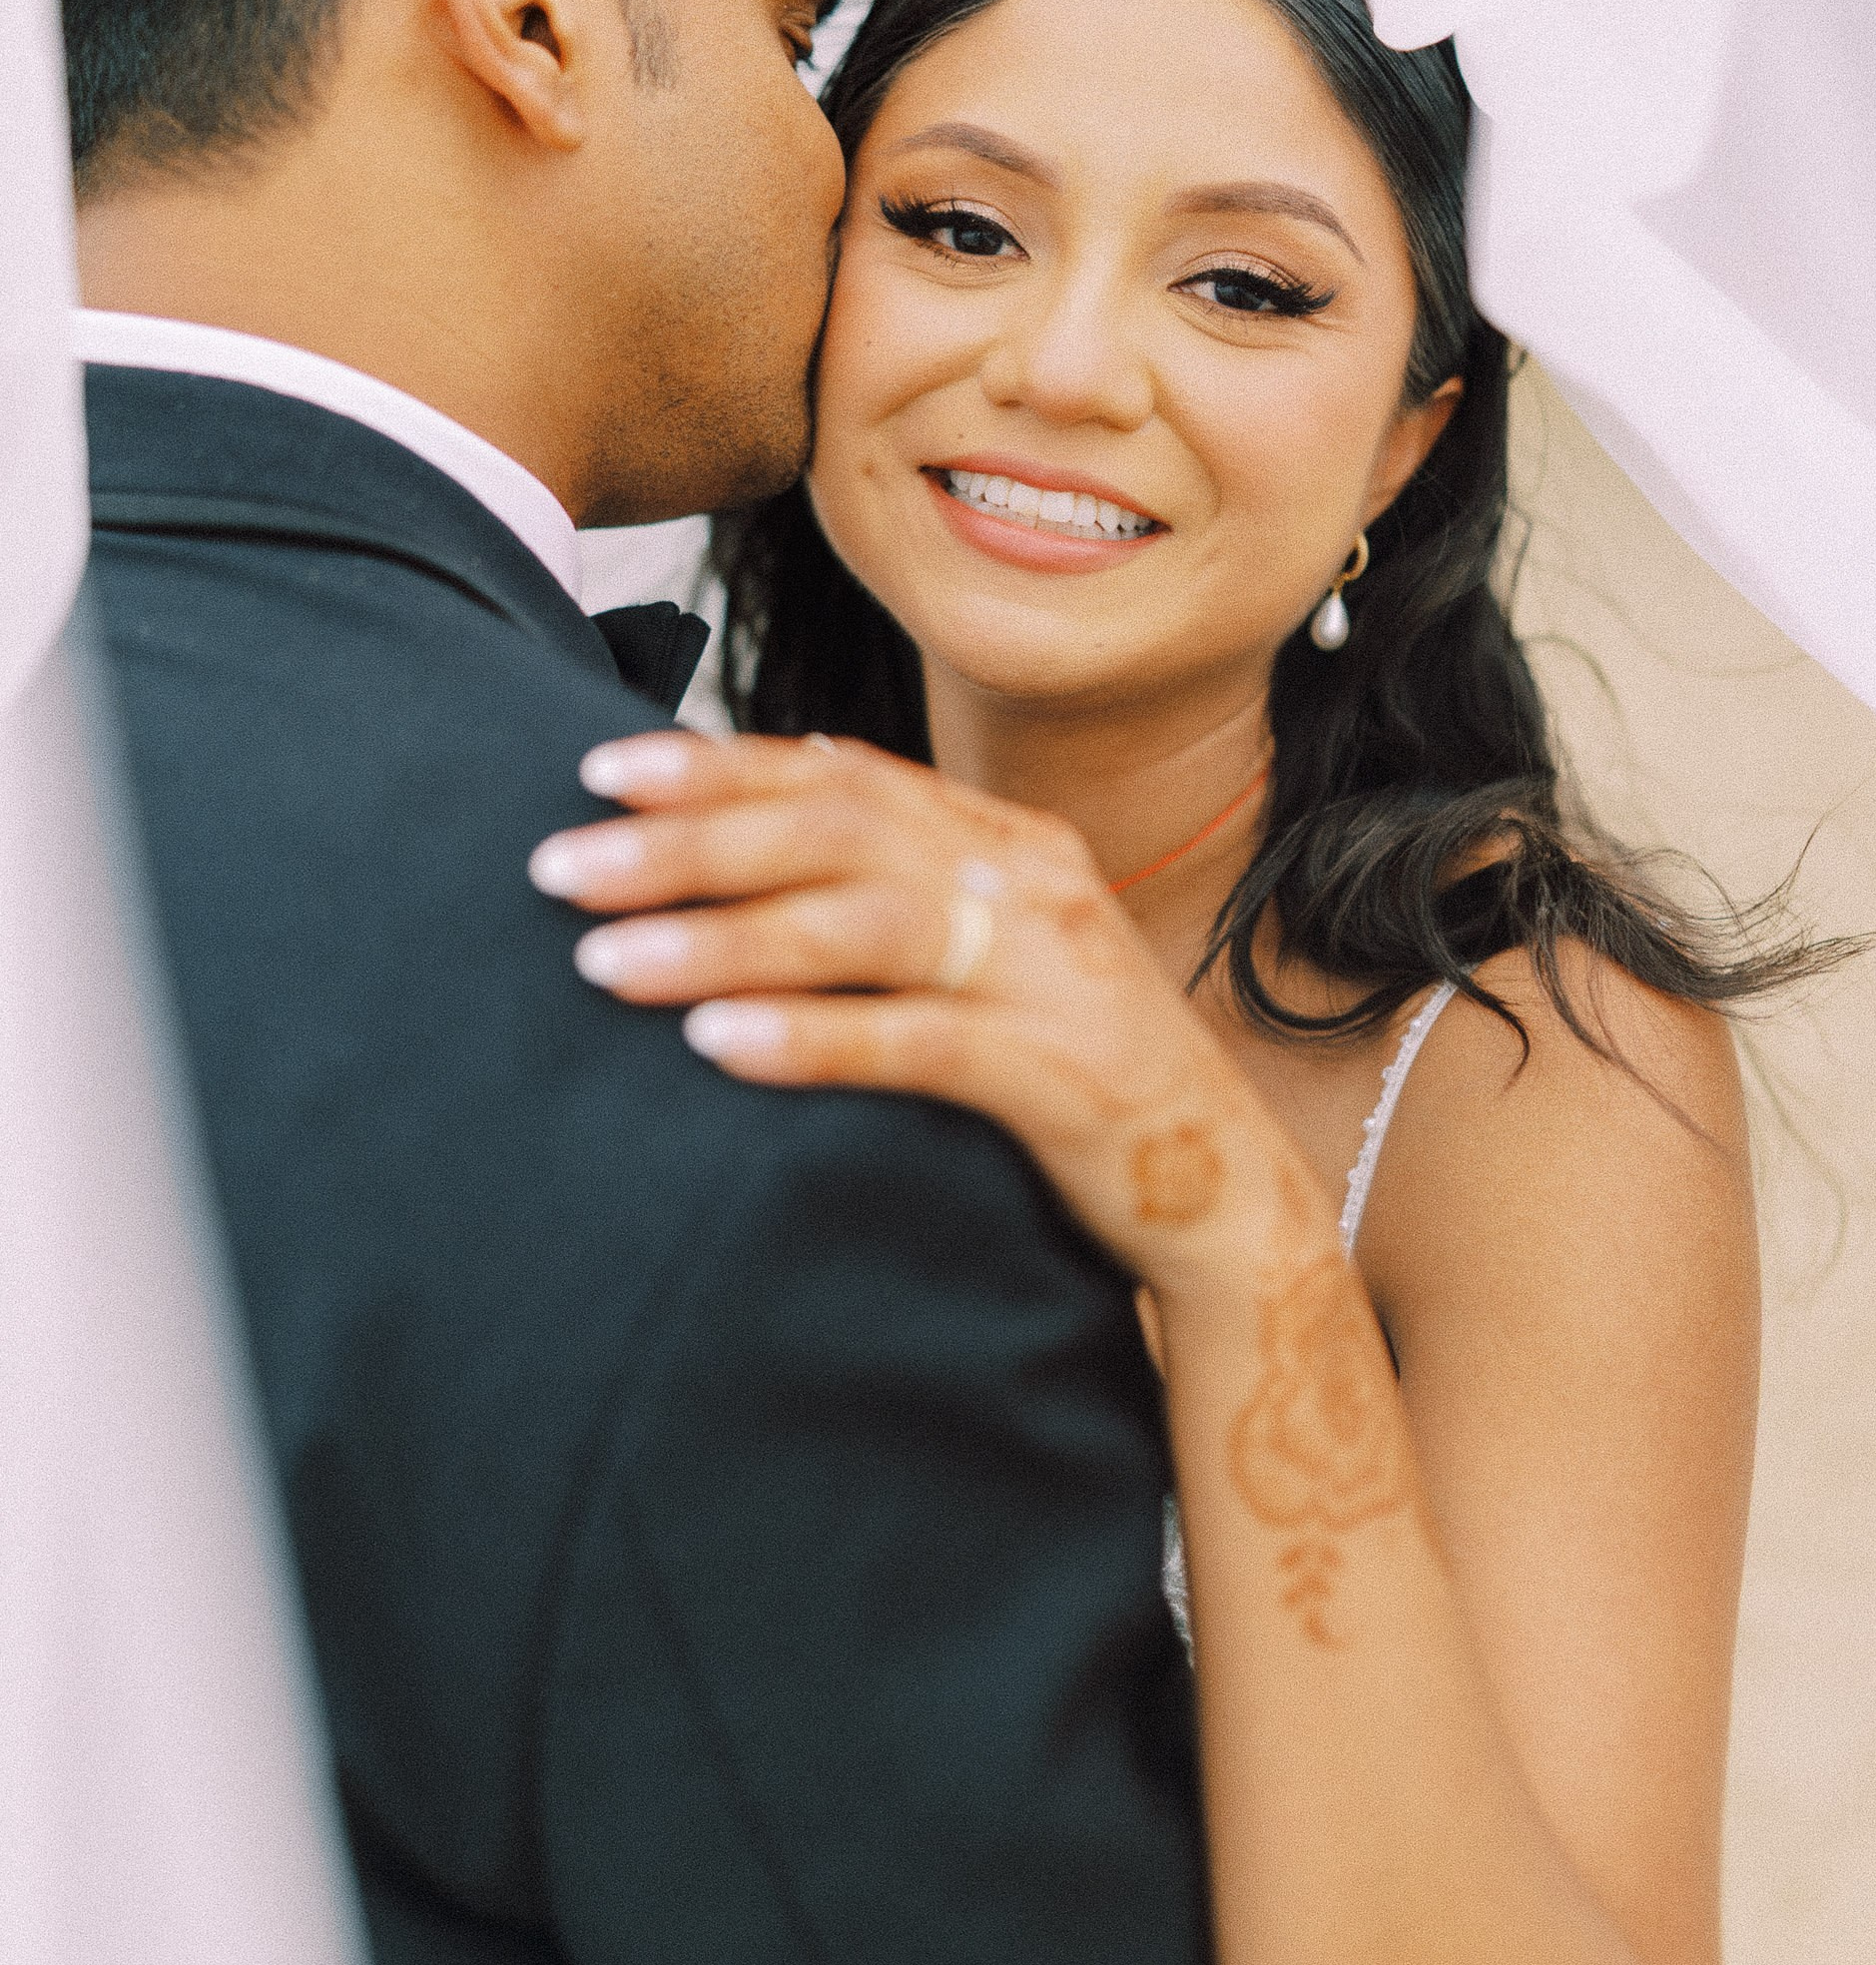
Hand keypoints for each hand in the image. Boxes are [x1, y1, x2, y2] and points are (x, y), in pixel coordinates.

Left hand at [529, 729, 1336, 1306]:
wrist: (1223, 1196)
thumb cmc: (1076, 1081)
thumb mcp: (991, 963)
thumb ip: (899, 897)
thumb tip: (756, 837)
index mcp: (1008, 842)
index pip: (843, 776)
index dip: (719, 768)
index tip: (603, 771)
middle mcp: (1030, 882)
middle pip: (840, 830)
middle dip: (691, 841)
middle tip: (563, 865)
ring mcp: (1050, 974)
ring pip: (867, 924)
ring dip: (726, 935)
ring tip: (607, 958)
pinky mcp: (1059, 1074)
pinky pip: (919, 1042)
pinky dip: (812, 1038)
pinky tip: (715, 1044)